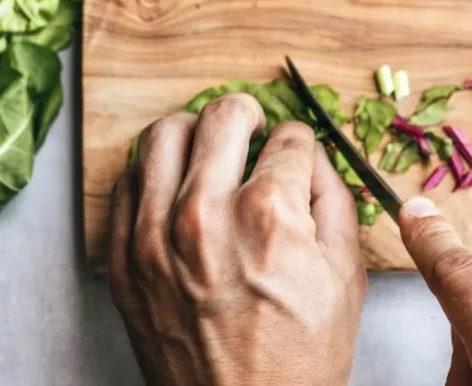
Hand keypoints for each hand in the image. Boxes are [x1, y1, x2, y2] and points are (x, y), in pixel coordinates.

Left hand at [108, 94, 365, 385]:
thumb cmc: (300, 357)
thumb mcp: (346, 276)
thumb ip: (333, 199)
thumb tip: (312, 156)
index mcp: (270, 215)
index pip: (289, 137)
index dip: (300, 140)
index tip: (295, 151)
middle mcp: (206, 214)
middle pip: (223, 116)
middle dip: (249, 114)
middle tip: (254, 127)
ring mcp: (155, 235)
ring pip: (164, 134)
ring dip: (195, 131)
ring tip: (209, 147)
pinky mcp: (125, 259)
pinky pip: (127, 182)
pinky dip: (155, 171)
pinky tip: (176, 185)